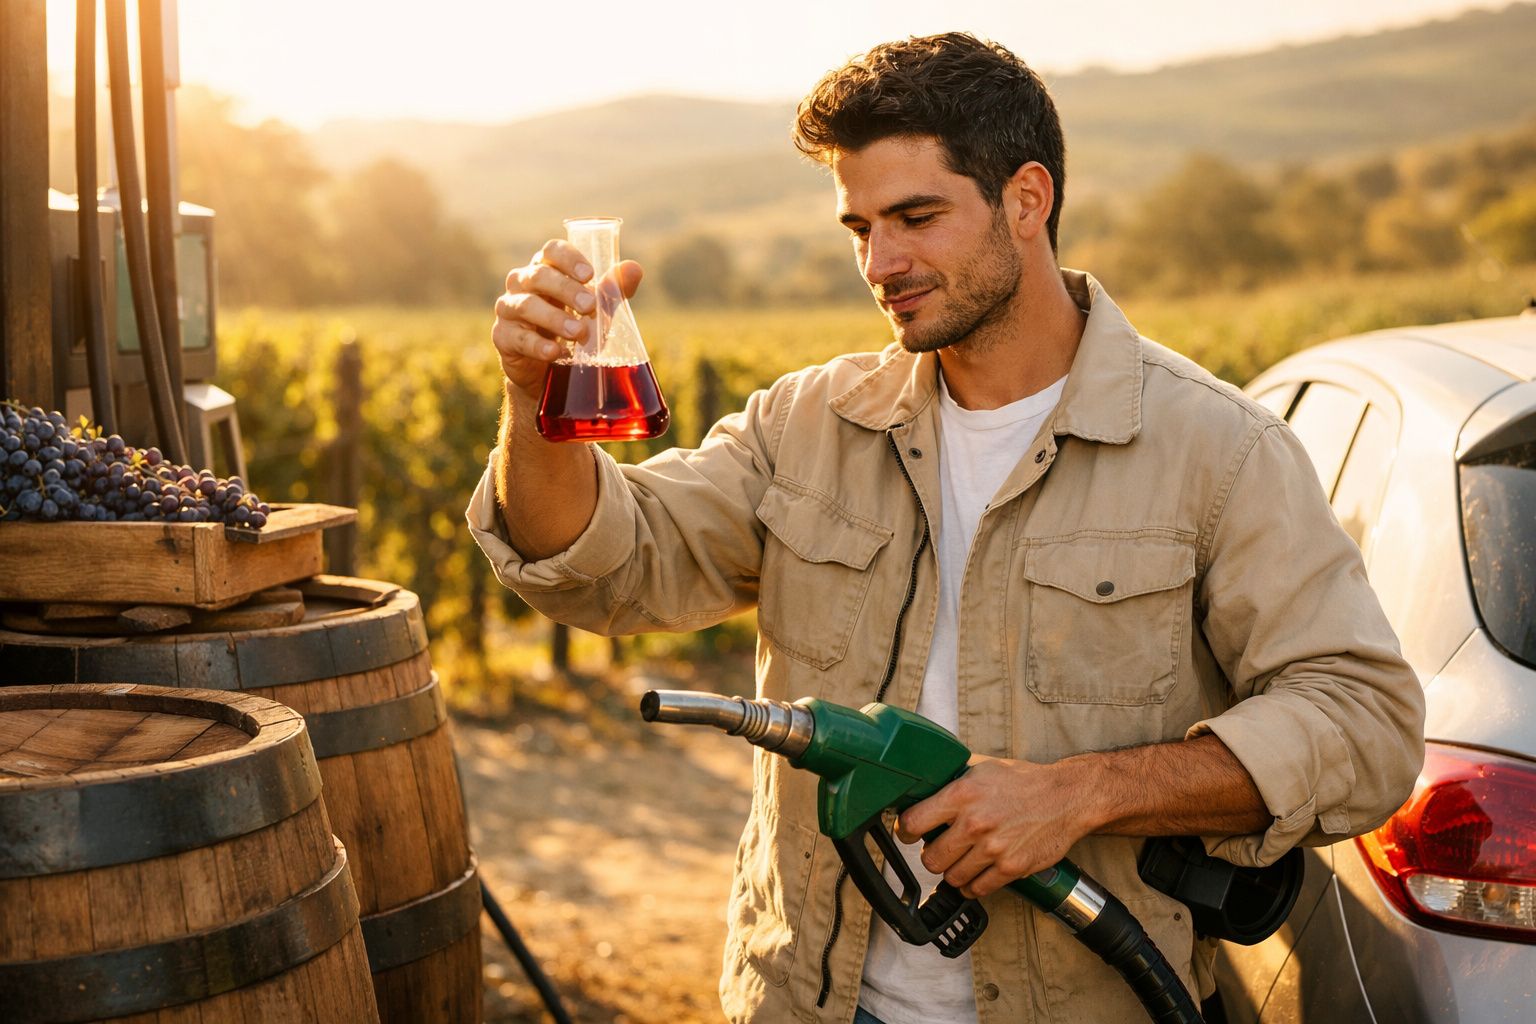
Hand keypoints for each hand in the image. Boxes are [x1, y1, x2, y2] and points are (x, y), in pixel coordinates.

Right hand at [492, 240, 642, 397]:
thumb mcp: (595, 310)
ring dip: (554, 318)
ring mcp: (509, 309)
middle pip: (538, 276)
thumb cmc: (572, 328)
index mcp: (546, 269)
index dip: (568, 258)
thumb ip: (612, 290)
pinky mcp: (502, 337)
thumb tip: (634, 269)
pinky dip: (538, 345)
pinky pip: (517, 337)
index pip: (551, 251)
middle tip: (590, 306)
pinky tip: (556, 352)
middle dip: (566, 289)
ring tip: (578, 332)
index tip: (589, 274)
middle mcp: (522, 283)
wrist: (548, 370)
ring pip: (525, 305)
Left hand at [896, 754, 1092, 898]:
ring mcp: (993, 849)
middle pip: (930, 859)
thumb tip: (923, 782)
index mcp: (962, 794)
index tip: (909, 833)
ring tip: (962, 860)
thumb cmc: (1024, 781)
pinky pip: (977, 889)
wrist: (1065, 797)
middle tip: (940, 848)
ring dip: (954, 872)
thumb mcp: (982, 768)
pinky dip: (974, 885)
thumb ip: (952, 779)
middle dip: (932, 855)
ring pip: (952, 878)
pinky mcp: (1011, 868)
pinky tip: (977, 873)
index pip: (913, 822)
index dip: (906, 830)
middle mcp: (975, 823)